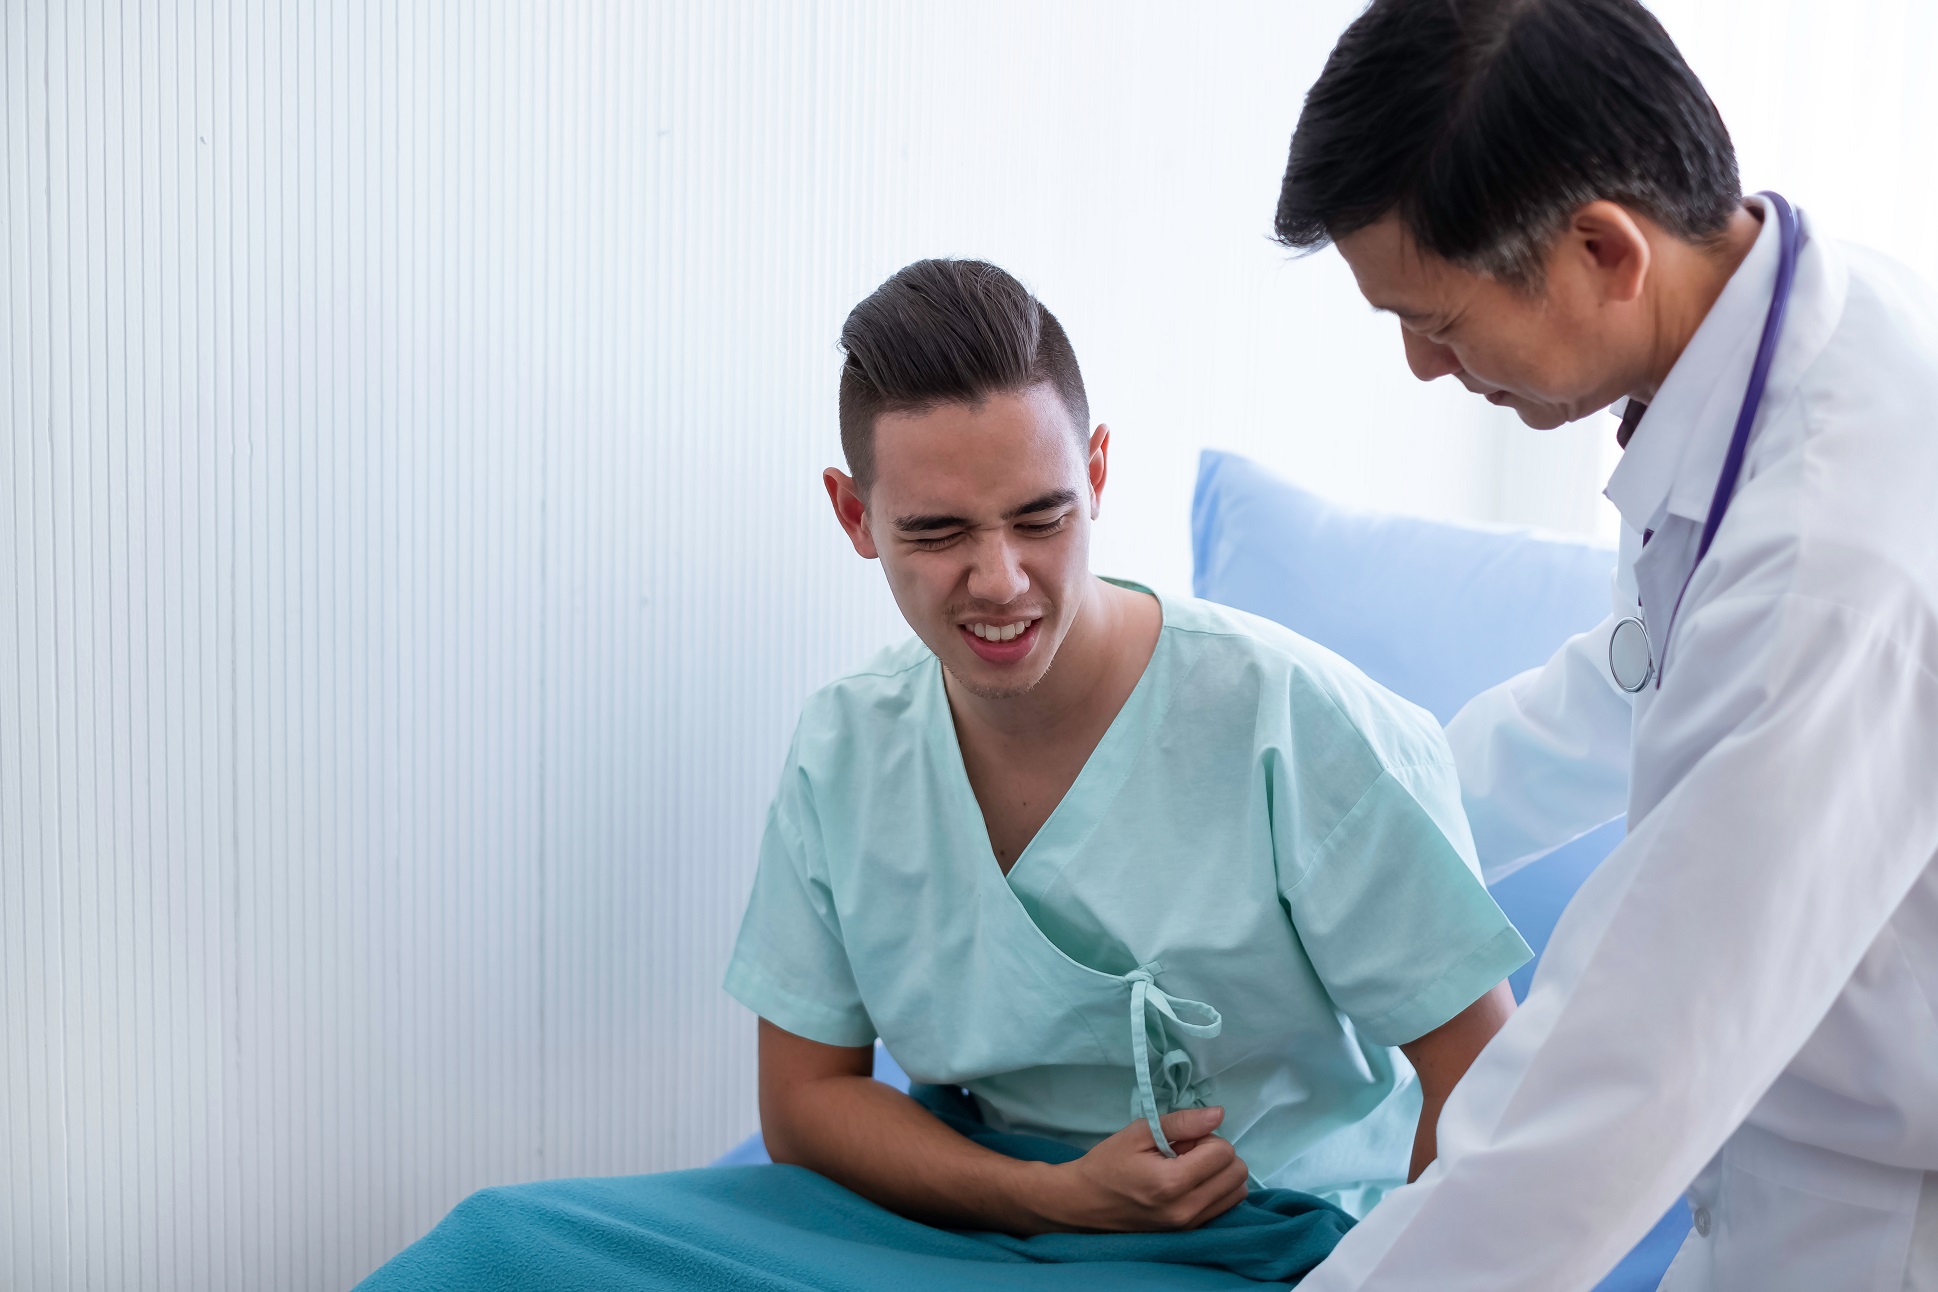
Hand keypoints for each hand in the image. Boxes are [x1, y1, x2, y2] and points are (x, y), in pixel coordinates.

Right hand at [1035, 1107, 1250, 1232]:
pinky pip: (1224, 1208)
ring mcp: (1189, 1226)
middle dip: (1217, 1155)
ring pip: (1236, 1193)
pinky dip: (1216, 1190)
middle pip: (1237, 1174)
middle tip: (1186, 1152)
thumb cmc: (1107, 1164)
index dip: (1206, 1137)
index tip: (1181, 1140)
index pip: (1223, 1153)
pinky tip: (1190, 1184)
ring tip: (1189, 1169)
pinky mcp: (1189, 1233)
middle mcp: (1187, 1209)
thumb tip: (1219, 1114)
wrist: (1083, 1203)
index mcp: (1172, 1183)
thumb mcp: (1138, 1133)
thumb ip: (1181, 1123)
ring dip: (1219, 1174)